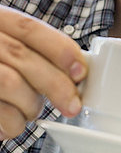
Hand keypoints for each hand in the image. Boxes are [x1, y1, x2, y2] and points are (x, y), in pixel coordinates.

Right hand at [0, 6, 86, 139]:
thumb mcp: (6, 44)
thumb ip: (32, 50)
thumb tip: (75, 71)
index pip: (29, 28)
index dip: (59, 49)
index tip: (80, 72)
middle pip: (22, 56)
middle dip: (56, 84)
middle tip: (72, 105)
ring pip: (9, 83)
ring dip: (30, 105)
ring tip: (31, 111)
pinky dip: (11, 123)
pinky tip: (12, 125)